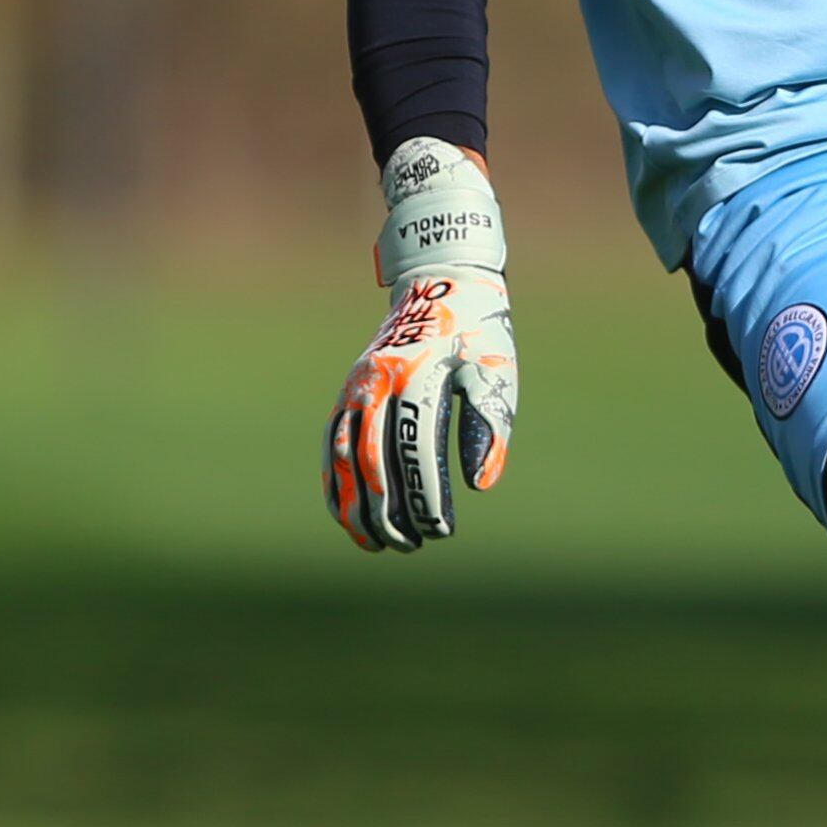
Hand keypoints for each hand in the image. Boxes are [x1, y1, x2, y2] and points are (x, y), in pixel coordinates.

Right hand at [325, 138, 517, 549]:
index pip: (414, 451)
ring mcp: (356, 386)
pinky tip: (346, 511)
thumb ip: (488, 427)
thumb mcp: (493, 372)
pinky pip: (333, 442)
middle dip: (389, 511)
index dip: (425, 496)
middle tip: (411, 546)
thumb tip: (480, 485)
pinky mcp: (349, 391)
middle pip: (371, 462)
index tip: (442, 530)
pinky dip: (335, 479)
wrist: (440, 280)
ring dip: (354, 504)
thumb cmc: (478, 330)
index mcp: (416, 377)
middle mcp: (376, 383)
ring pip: (342, 456)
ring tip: (374, 544)